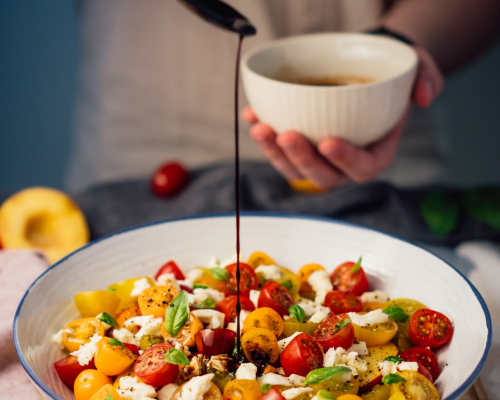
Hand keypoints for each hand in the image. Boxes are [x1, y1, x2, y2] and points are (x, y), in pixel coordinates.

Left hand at [242, 46, 442, 189]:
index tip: (329, 141)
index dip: (346, 160)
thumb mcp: (417, 70)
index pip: (362, 169)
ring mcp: (318, 158)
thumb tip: (424, 97)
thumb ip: (428, 79)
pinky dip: (263, 135)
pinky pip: (278, 150)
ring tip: (259, 127)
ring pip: (294, 169)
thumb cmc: (388, 76)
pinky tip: (252, 115)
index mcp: (375, 154)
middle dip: (301, 159)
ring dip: (274, 152)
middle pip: (322, 176)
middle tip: (285, 134)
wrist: (362, 71)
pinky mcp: (299, 146)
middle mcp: (344, 163)